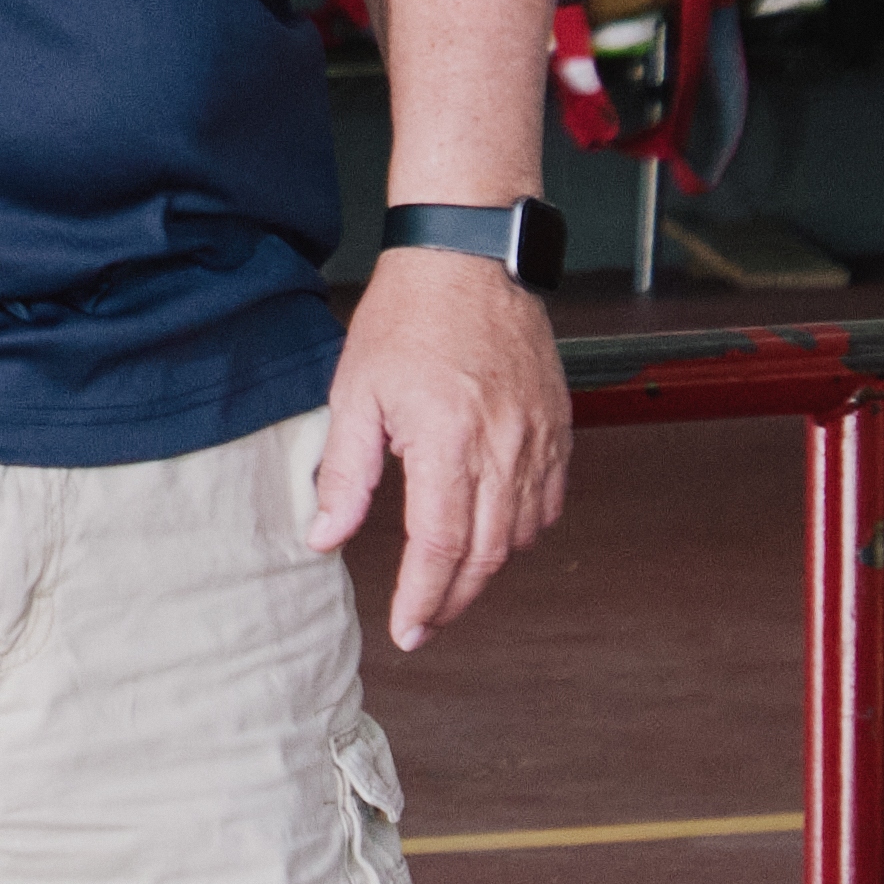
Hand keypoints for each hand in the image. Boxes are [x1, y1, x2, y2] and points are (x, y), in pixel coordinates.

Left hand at [306, 244, 569, 650]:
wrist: (468, 254)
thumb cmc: (408, 313)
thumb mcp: (355, 390)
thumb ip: (344, 473)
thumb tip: (325, 537)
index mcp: (447, 439)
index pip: (441, 547)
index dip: (423, 599)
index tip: (406, 630)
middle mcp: (502, 445)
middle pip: (487, 555)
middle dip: (453, 600)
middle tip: (424, 621)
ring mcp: (537, 437)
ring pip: (521, 535)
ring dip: (487, 568)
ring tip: (449, 580)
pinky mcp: (557, 426)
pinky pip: (549, 501)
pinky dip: (524, 530)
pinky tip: (495, 531)